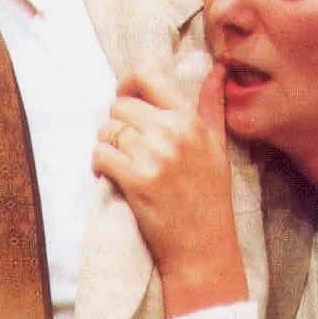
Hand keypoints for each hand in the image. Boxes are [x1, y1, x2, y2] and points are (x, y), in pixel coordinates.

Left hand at [92, 63, 248, 316]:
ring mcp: (154, 156)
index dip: (127, 83)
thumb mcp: (218, 147)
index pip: (148, 75)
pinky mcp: (137, 180)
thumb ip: (211, 106)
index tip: (125, 99)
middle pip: (121, 106)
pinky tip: (111, 175)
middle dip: (116, 123)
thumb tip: (216, 70)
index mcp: (191, 120)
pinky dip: (99, 164)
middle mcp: (173, 132)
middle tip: (124, 145)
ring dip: (106, 145)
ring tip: (119, 162)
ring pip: (107, 130)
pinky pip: (101, 154)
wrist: (203, 247)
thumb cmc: (210, 198)